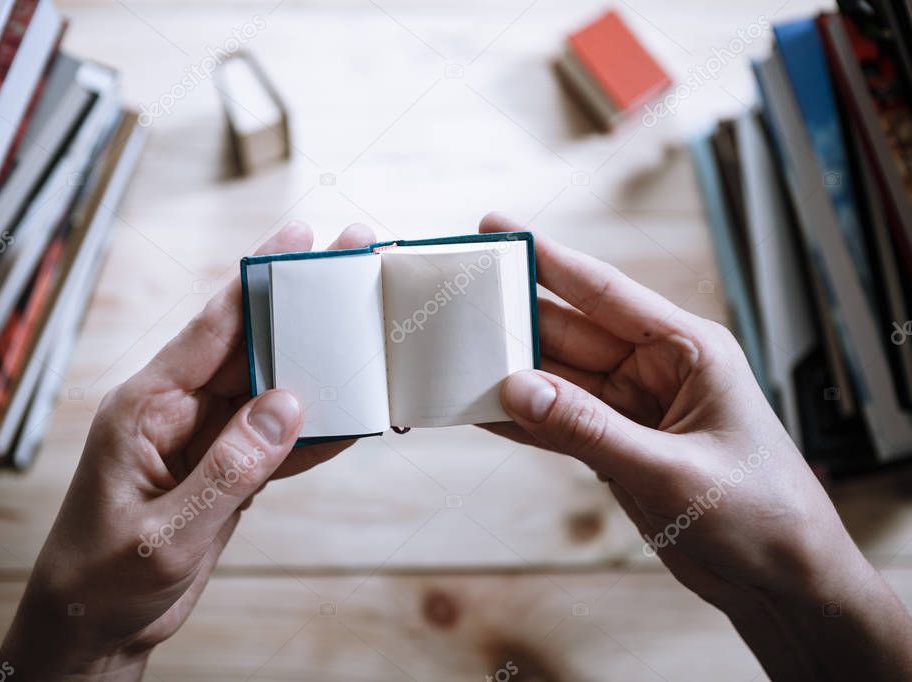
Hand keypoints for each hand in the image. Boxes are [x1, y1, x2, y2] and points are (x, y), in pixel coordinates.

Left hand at [0, 222, 376, 680]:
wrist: (93, 630)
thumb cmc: (103, 579)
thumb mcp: (164, 531)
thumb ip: (227, 468)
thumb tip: (289, 404)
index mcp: (146, 407)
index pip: (210, 329)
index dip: (257, 281)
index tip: (299, 238)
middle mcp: (177, 412)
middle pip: (250, 348)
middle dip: (301, 310)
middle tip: (353, 266)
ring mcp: (205, 441)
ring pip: (271, 391)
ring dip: (318, 369)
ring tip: (367, 334)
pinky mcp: (226, 472)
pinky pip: (278, 442)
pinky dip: (315, 433)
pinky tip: (354, 417)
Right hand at [479, 212, 911, 680]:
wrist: (782, 582)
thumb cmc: (759, 515)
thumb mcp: (674, 471)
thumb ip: (591, 430)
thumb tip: (517, 390)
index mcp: (688, 350)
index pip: (605, 292)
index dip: (549, 260)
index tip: (499, 230)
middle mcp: (655, 371)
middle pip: (569, 334)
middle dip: (514, 320)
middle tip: (455, 303)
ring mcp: (632, 411)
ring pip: (556, 381)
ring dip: (508, 374)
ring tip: (451, 358)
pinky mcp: (616, 449)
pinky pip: (558, 425)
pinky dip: (521, 421)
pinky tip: (478, 411)